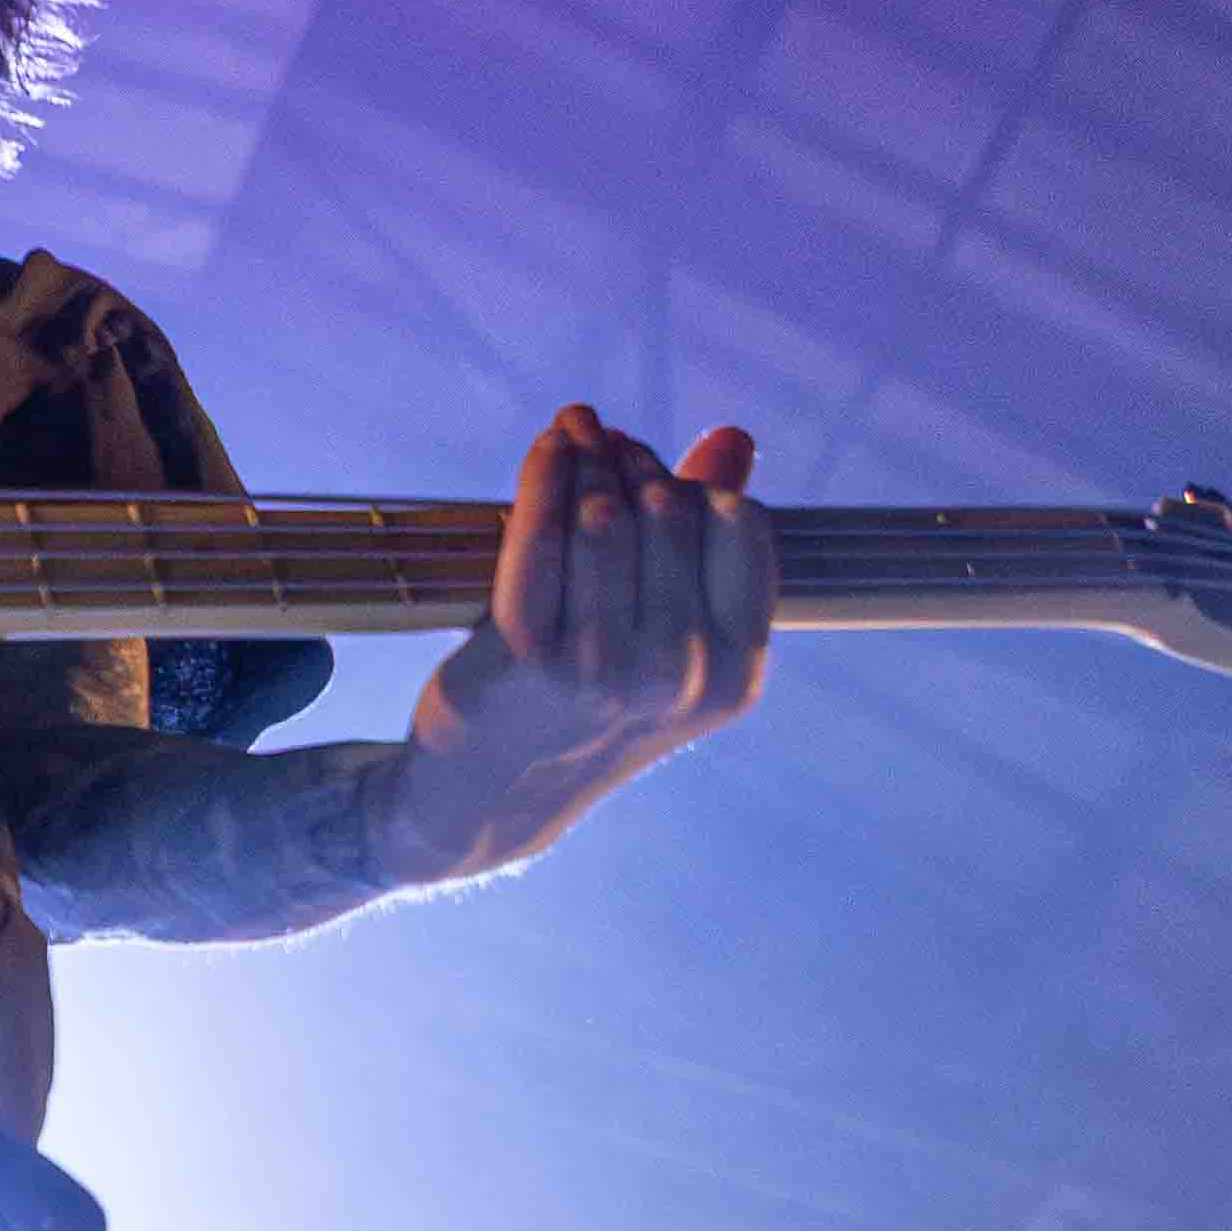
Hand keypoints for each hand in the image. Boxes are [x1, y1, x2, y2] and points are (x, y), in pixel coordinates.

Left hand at [385, 403, 772, 880]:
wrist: (491, 799)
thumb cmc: (587, 707)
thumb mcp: (669, 642)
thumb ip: (707, 544)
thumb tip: (735, 437)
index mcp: (734, 674)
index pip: (739, 525)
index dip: (696, 483)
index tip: (655, 470)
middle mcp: (677, 674)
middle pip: (669, 512)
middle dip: (634, 460)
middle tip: (601, 440)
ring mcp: (602, 667)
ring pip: (605, 516)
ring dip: (586, 455)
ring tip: (573, 431)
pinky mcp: (528, 653)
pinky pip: (541, 537)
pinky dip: (544, 476)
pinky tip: (548, 448)